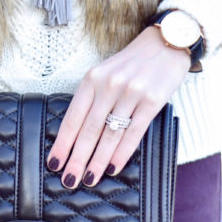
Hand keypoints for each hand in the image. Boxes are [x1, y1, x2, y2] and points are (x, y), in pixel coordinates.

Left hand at [46, 26, 190, 187]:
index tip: (55, 162)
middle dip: (77, 158)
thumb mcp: (105, 73)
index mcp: (93, 79)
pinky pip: (134, 132)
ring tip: (89, 178)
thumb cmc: (132, 64)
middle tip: (69, 179)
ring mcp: (131, 93)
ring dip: (98, 160)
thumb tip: (77, 136)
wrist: (166, 42)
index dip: (63, 142)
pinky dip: (122, 153)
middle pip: (89, 129)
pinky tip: (113, 167)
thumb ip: (92, 98)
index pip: (73, 117)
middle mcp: (109, 85)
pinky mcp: (152, 101)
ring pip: (110, 134)